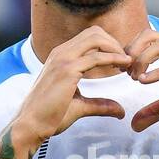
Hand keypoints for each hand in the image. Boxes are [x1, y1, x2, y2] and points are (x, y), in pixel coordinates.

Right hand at [11, 26, 129, 147]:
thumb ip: (100, 105)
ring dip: (116, 48)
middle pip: (95, 32)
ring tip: (127, 63)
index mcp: (60, 56)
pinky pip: (96, 57)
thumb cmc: (48, 116)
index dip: (108, 46)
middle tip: (126, 60)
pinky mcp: (67, 70)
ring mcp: (63, 59)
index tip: (121, 61)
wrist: (30, 125)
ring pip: (96, 38)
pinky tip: (124, 65)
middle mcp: (60, 53)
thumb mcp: (79, 106)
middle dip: (115, 43)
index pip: (89, 38)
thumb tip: (120, 111)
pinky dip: (114, 58)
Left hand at [125, 31, 158, 131]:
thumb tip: (134, 125)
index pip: (146, 38)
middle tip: (124, 71)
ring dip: (142, 59)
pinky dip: (157, 72)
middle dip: (132, 50)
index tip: (120, 69)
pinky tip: (144, 82)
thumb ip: (155, 110)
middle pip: (150, 34)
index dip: (129, 51)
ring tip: (134, 77)